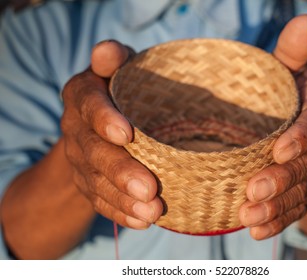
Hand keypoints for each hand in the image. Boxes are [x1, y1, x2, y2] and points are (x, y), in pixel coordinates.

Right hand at [61, 40, 162, 228]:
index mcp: (83, 95)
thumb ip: (115, 59)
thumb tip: (106, 52)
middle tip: (149, 189)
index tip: (127, 135)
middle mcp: (76, 129)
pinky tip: (143, 221)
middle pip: (93, 152)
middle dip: (120, 171)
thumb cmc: (126, 88)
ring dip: (124, 200)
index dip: (104, 120)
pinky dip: (122, 213)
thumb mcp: (122, 67)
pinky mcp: (89, 183)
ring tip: (152, 212)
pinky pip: (101, 201)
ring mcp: (81, 160)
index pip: (89, 105)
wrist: (105, 121)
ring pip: (97, 183)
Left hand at [239, 15, 306, 239]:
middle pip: (306, 165)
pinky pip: (293, 210)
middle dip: (280, 180)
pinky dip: (275, 221)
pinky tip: (254, 230)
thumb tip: (304, 18)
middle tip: (252, 192)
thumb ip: (292, 54)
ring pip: (298, 193)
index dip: (301, 138)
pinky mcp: (304, 192)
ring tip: (247, 217)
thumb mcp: (291, 74)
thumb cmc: (290, 98)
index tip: (279, 150)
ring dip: (274, 208)